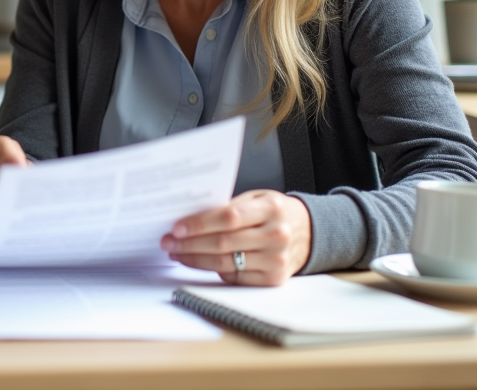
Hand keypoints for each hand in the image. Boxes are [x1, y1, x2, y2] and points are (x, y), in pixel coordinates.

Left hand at [160, 190, 311, 285]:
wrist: (308, 233)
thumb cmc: (275, 212)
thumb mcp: (258, 198)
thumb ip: (230, 207)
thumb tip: (190, 218)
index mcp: (271, 208)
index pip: (228, 217)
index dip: (199, 224)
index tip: (177, 227)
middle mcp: (276, 235)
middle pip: (222, 243)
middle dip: (189, 243)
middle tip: (168, 241)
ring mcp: (275, 260)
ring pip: (224, 263)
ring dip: (194, 259)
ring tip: (177, 252)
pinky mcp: (272, 279)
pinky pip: (234, 277)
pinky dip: (212, 270)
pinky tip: (197, 262)